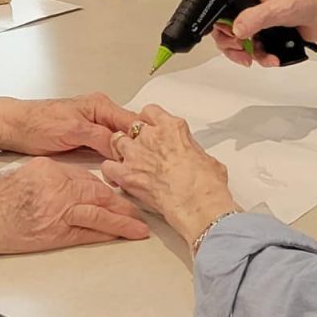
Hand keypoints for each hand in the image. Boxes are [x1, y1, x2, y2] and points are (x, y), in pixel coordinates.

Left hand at [0, 93, 141, 159]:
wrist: (15, 128)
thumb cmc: (38, 123)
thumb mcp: (73, 130)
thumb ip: (100, 137)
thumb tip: (122, 150)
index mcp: (101, 106)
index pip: (132, 121)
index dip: (143, 138)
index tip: (151, 156)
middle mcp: (101, 115)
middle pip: (129, 133)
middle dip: (137, 150)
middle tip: (145, 169)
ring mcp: (94, 128)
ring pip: (119, 144)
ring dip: (126, 157)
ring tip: (136, 173)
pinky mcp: (87, 141)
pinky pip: (108, 150)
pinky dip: (114, 160)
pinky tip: (119, 172)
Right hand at [0, 158, 148, 253]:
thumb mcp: (25, 172)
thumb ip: (51, 176)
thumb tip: (72, 185)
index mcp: (50, 170)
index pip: (86, 177)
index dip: (106, 186)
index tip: (118, 190)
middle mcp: (57, 190)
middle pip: (98, 194)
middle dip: (122, 202)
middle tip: (140, 208)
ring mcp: (56, 213)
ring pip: (98, 214)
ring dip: (122, 221)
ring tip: (139, 227)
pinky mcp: (52, 235)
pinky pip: (86, 234)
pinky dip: (105, 234)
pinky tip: (119, 235)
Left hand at [100, 104, 237, 244]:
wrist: (197, 204)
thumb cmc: (206, 185)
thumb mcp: (208, 159)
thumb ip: (194, 152)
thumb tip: (195, 159)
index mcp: (173, 128)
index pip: (151, 112)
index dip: (148, 121)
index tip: (151, 128)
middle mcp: (151, 136)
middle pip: (133, 126)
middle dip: (136, 137)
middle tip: (142, 150)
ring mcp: (136, 153)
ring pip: (116, 141)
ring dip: (121, 150)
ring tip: (128, 162)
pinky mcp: (126, 174)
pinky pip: (108, 167)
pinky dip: (111, 172)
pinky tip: (118, 178)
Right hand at [212, 0, 316, 67]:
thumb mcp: (285, 6)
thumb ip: (258, 17)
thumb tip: (237, 29)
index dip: (221, 18)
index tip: (231, 32)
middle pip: (226, 22)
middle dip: (232, 40)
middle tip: (241, 49)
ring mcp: (260, 15)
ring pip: (238, 37)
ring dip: (246, 51)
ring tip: (258, 57)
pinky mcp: (268, 30)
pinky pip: (253, 46)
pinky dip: (259, 55)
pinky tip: (270, 58)